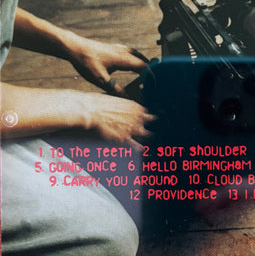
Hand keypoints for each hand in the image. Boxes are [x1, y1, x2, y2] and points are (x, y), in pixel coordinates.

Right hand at [1, 84, 154, 149]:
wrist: (88, 110)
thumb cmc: (97, 104)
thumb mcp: (114, 102)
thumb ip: (124, 109)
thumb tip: (124, 110)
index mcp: (136, 106)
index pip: (152, 114)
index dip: (155, 120)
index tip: (162, 124)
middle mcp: (137, 117)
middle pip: (154, 125)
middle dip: (159, 130)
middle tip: (166, 136)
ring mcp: (132, 128)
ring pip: (148, 136)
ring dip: (151, 140)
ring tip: (160, 148)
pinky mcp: (125, 138)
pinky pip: (136, 147)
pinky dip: (141, 150)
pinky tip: (145, 154)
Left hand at [65, 36, 148, 96]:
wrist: (74, 47)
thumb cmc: (86, 61)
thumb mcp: (101, 80)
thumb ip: (115, 89)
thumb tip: (127, 98)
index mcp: (124, 59)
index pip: (145, 67)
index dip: (152, 77)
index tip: (155, 85)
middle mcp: (124, 52)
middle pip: (144, 60)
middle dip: (150, 70)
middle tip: (153, 80)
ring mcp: (119, 48)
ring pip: (137, 55)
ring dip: (144, 63)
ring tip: (147, 70)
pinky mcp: (113, 48)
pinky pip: (130, 52)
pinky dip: (135, 58)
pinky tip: (130, 62)